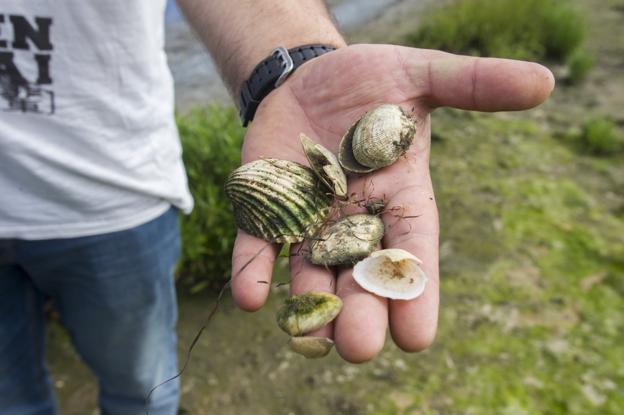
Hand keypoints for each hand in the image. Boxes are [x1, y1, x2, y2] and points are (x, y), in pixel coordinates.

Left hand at [230, 44, 553, 361]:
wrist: (311, 77)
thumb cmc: (373, 80)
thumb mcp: (422, 73)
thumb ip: (473, 83)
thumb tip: (545, 79)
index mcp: (399, 195)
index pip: (412, 249)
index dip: (414, 289)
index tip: (416, 337)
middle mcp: (356, 218)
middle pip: (359, 273)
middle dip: (360, 310)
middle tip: (360, 347)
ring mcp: (310, 218)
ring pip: (310, 272)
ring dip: (309, 305)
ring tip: (310, 338)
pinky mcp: (268, 208)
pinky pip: (259, 244)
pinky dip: (253, 270)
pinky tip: (251, 297)